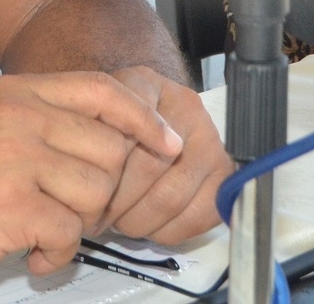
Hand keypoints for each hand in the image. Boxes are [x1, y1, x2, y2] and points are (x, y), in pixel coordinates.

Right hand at [0, 71, 183, 293]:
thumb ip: (43, 123)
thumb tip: (114, 136)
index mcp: (12, 93)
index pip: (101, 90)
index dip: (143, 119)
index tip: (166, 143)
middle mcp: (15, 116)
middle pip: (111, 149)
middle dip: (101, 193)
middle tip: (66, 210)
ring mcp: (12, 157)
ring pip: (98, 194)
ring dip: (78, 224)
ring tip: (40, 228)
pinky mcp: (11, 203)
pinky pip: (71, 232)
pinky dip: (55, 253)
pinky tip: (26, 249)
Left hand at [102, 66, 231, 243]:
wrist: (150, 128)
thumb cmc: (111, 124)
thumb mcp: (92, 112)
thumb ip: (90, 130)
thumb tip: (91, 176)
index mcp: (147, 83)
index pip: (126, 125)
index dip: (104, 163)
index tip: (88, 183)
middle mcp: (186, 106)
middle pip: (147, 167)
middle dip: (115, 200)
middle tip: (96, 214)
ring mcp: (211, 141)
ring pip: (169, 198)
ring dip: (137, 220)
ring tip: (117, 221)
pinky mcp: (225, 177)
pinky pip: (195, 217)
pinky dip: (164, 231)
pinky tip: (146, 224)